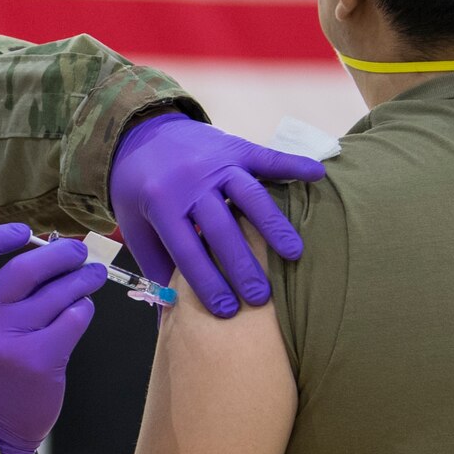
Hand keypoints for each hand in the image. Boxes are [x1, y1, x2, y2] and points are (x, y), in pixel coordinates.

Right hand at [0, 223, 103, 453]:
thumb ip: (0, 291)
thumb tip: (52, 249)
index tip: (26, 232)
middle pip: (26, 267)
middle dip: (61, 254)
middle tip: (79, 252)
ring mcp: (8, 339)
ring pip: (57, 292)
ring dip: (82, 279)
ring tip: (93, 275)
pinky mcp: (39, 359)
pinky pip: (73, 318)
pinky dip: (83, 309)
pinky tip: (83, 309)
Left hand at [110, 113, 326, 317]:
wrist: (140, 133)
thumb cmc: (140, 190)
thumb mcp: (135, 226)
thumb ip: (155, 267)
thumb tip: (167, 320)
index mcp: (160, 203)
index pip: (187, 249)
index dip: (206, 281)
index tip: (227, 311)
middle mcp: (190, 181)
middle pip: (220, 227)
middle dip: (241, 265)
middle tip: (262, 298)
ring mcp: (216, 161)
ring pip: (248, 195)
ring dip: (272, 225)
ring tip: (295, 254)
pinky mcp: (235, 146)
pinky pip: (266, 157)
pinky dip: (292, 165)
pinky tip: (318, 174)